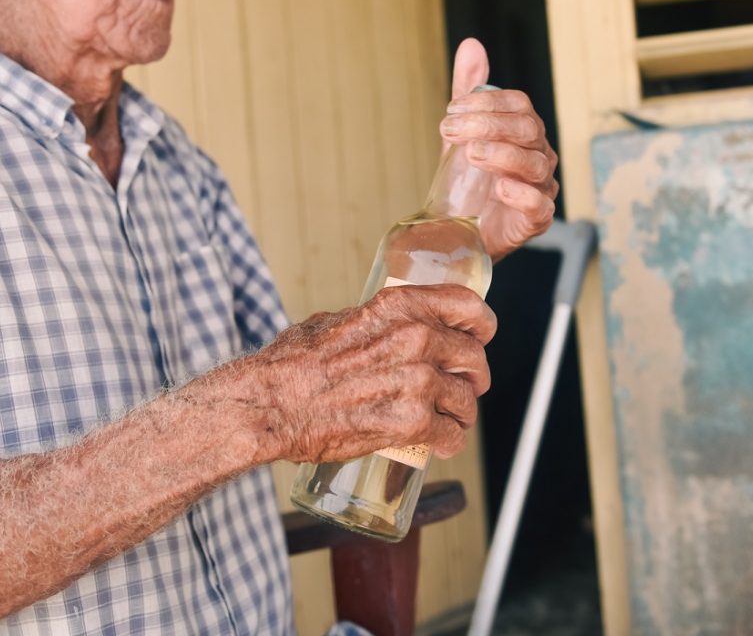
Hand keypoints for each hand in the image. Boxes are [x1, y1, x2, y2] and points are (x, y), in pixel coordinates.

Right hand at [253, 284, 495, 462]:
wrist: (271, 404)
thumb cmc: (293, 364)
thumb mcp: (338, 321)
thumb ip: (373, 322)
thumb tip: (386, 328)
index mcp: (400, 307)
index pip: (468, 307)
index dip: (481, 325)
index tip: (479, 336)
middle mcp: (416, 339)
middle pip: (473, 358)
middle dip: (471, 377)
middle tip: (461, 388)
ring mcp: (418, 381)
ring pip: (466, 401)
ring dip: (461, 414)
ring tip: (449, 422)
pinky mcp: (413, 422)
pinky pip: (452, 435)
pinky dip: (449, 443)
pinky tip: (439, 445)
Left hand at [439, 38, 557, 260]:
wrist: (457, 229)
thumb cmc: (467, 181)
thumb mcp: (461, 132)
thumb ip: (468, 91)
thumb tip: (472, 45)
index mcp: (524, 133)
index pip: (519, 105)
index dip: (486, 103)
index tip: (451, 112)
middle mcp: (538, 157)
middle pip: (527, 130)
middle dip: (487, 125)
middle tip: (450, 131)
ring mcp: (540, 189)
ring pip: (534, 164)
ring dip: (500, 155)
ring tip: (471, 155)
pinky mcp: (535, 220)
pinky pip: (540, 206)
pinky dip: (521, 195)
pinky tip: (499, 188)